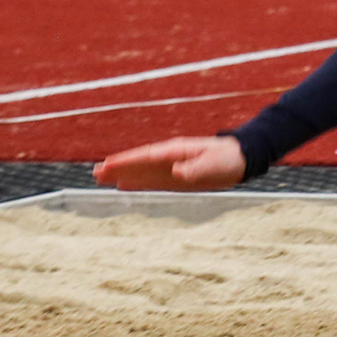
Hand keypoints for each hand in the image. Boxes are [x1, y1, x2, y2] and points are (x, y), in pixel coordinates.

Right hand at [94, 136, 245, 191]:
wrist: (241, 158)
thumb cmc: (228, 159)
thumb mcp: (213, 164)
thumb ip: (195, 169)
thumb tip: (176, 172)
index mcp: (175, 151)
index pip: (145, 157)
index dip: (126, 162)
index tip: (107, 166)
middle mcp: (169, 158)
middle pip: (138, 162)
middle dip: (117, 167)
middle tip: (94, 174)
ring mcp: (171, 166)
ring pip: (141, 171)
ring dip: (122, 174)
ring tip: (101, 178)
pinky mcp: (176, 176)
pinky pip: (152, 179)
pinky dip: (137, 182)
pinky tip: (124, 185)